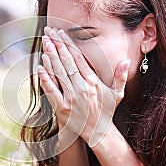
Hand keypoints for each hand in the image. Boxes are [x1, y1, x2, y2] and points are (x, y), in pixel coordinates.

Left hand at [38, 27, 130, 146]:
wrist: (97, 133)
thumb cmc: (106, 111)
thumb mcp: (117, 94)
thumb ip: (120, 76)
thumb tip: (125, 60)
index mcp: (93, 82)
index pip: (78, 58)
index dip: (68, 44)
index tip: (61, 33)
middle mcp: (82, 88)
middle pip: (66, 61)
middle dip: (56, 44)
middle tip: (48, 32)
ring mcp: (71, 98)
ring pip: (58, 73)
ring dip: (50, 56)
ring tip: (44, 42)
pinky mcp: (62, 108)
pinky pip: (52, 90)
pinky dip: (45, 78)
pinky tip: (40, 67)